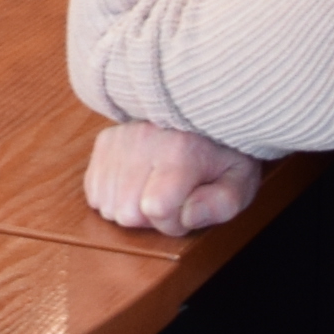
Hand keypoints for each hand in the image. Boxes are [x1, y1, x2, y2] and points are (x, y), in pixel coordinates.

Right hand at [84, 122, 266, 236]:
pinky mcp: (106, 140)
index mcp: (181, 151)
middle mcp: (144, 140)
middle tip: (173, 199)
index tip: (190, 207)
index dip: (175, 222)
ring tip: (154, 190)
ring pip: (106, 205)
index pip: (157, 210)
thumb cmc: (223, 153)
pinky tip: (136, 185)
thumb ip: (221, 204)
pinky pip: (93, 190)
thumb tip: (187, 216)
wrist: (202, 111)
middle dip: (151, 218)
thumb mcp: (240, 181)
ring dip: (131, 208)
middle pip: (126, 213)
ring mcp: (121, 139)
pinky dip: (113, 196)